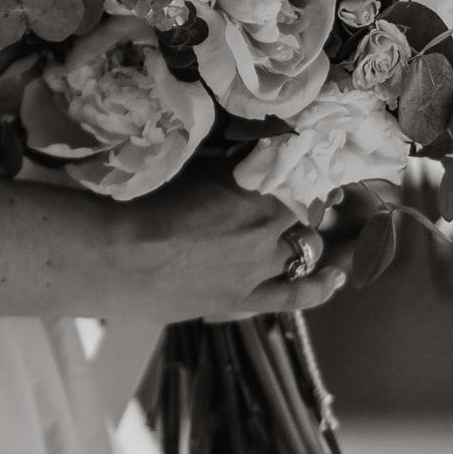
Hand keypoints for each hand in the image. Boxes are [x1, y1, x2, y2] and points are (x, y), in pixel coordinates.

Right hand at [117, 165, 347, 325]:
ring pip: (305, 250)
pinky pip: (293, 295)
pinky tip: (335, 278)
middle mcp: (266, 231)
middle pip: (307, 213)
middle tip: (303, 189)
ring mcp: (258, 269)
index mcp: (254, 193)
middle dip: (310, 201)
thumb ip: (228, 165)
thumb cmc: (144, 203)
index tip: (308, 157)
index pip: (300, 176)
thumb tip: (253, 154)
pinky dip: (318, 287)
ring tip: (307, 226)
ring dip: (307, 236)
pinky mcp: (242, 299)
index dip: (307, 167)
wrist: (117, 257)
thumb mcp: (191, 170)